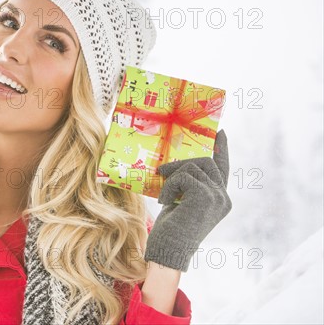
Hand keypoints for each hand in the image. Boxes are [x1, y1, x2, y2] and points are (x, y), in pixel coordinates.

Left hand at [143, 129, 231, 271]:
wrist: (168, 252)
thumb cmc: (171, 231)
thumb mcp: (181, 202)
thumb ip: (188, 186)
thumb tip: (179, 164)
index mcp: (220, 199)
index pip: (223, 168)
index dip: (222, 149)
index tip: (220, 132)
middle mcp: (223, 198)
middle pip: (205, 162)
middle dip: (181, 164)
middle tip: (162, 171)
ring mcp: (217, 196)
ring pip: (192, 166)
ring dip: (172, 178)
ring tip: (163, 196)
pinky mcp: (205, 196)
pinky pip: (183, 176)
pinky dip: (169, 186)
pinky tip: (164, 202)